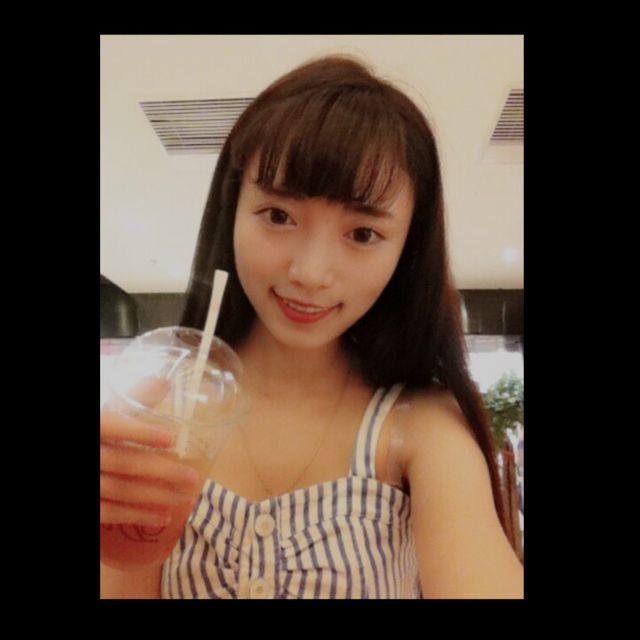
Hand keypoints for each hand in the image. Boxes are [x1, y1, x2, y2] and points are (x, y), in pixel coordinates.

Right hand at [100, 377, 200, 526]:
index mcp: (93, 425)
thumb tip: (166, 380)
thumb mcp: (105, 413)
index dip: (140, 432)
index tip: (171, 438)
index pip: (112, 426)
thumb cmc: (97, 430)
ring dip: (156, 496)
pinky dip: (137, 516)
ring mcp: (87, 481)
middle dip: (161, 471)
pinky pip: (110, 513)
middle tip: (193, 477)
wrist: (45, 462)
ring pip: (121, 490)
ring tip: (187, 498)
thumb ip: (133, 398)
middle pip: (123, 463)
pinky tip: (163, 516)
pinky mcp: (87, 504)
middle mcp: (88, 453)